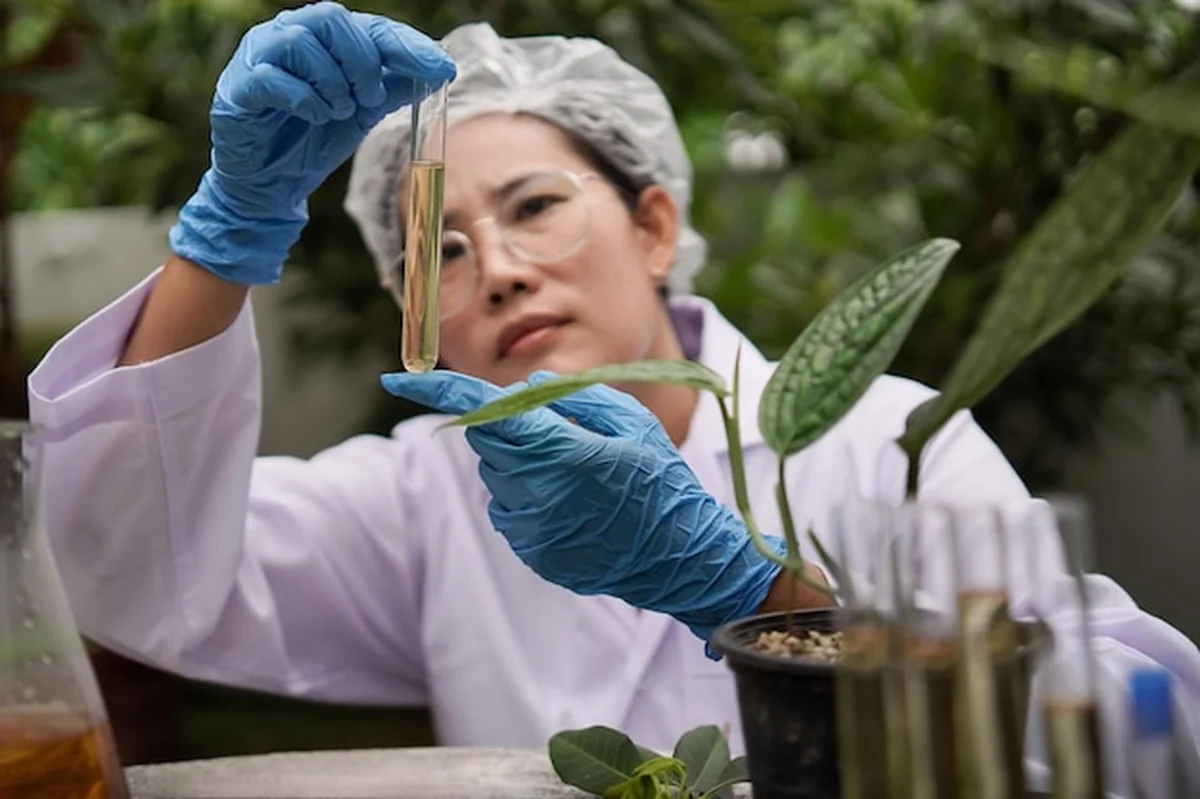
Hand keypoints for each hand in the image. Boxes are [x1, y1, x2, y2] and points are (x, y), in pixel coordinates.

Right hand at [170, 2, 454, 284]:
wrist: (270, 185)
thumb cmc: (312, 140)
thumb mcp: (362, 113)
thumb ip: (392, 89)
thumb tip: (438, 71)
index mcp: (322, 39)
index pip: (369, 26)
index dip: (407, 45)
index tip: (442, 69)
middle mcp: (288, 36)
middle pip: (331, 19)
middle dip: (362, 62)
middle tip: (370, 98)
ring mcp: (258, 57)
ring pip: (299, 41)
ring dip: (331, 81)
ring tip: (339, 112)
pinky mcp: (239, 88)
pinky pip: (271, 78)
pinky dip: (304, 99)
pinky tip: (316, 118)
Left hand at [381, 369, 789, 644]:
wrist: (684, 559)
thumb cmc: (663, 482)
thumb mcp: (632, 424)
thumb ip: (572, 397)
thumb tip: (525, 384)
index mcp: (562, 451)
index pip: (484, 412)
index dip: (437, 391)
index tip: (395, 377)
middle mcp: (536, 491)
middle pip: (487, 439)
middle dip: (509, 425)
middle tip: (562, 432)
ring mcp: (531, 528)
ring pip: (497, 474)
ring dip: (522, 461)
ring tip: (580, 475)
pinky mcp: (532, 552)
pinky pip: (509, 507)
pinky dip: (529, 494)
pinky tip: (575, 505)